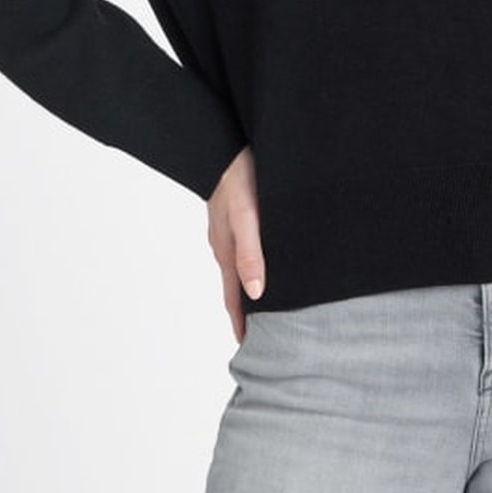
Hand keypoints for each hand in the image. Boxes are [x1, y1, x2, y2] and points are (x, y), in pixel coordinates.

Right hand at [206, 145, 264, 343]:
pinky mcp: (237, 215)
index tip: (249, 348)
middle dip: (246, 313)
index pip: (234, 299)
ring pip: (241, 268)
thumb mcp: (247, 216)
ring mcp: (229, 230)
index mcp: (226, 251)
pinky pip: (244, 248)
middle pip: (236, 288)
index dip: (241, 324)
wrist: (225, 143)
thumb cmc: (237, 176)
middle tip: (263, 336)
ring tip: (266, 307)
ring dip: (250, 289)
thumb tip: (256, 294)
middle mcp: (225, 245)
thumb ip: (251, 253)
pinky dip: (253, 265)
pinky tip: (265, 262)